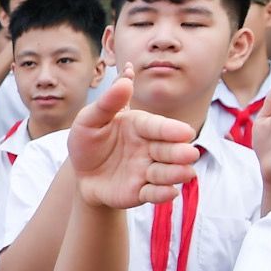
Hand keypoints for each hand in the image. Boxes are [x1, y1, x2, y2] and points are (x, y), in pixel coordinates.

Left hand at [67, 69, 201, 208]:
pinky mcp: (142, 192)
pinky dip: (163, 194)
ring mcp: (147, 170)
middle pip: (169, 150)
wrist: (81, 173)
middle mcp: (150, 148)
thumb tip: (126, 76)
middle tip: (189, 154)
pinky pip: (155, 194)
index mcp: (141, 126)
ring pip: (167, 172)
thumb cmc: (88, 141)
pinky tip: (170, 192)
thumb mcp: (89, 120)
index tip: (184, 133)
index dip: (170, 130)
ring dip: (176, 173)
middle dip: (180, 153)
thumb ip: (108, 102)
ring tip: (185, 173)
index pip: (158, 127)